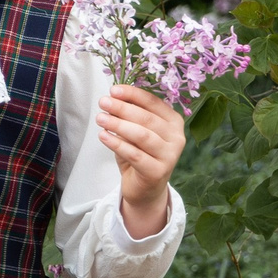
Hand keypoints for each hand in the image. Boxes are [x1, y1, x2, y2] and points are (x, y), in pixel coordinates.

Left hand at [101, 84, 184, 237]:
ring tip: (100, 118)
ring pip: (142, 136)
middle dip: (123, 108)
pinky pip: (135, 155)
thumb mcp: (136, 131)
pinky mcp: (158, 172)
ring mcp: (170, 156)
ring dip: (119, 125)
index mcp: (174, 122)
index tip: (113, 89)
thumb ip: (130, 114)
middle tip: (103, 102)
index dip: (133, 95)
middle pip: (147, 118)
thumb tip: (113, 96)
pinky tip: (103, 136)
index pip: (154, 103)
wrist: (145, 188)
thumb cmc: (139, 153)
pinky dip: (117, 144)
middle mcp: (177, 138)